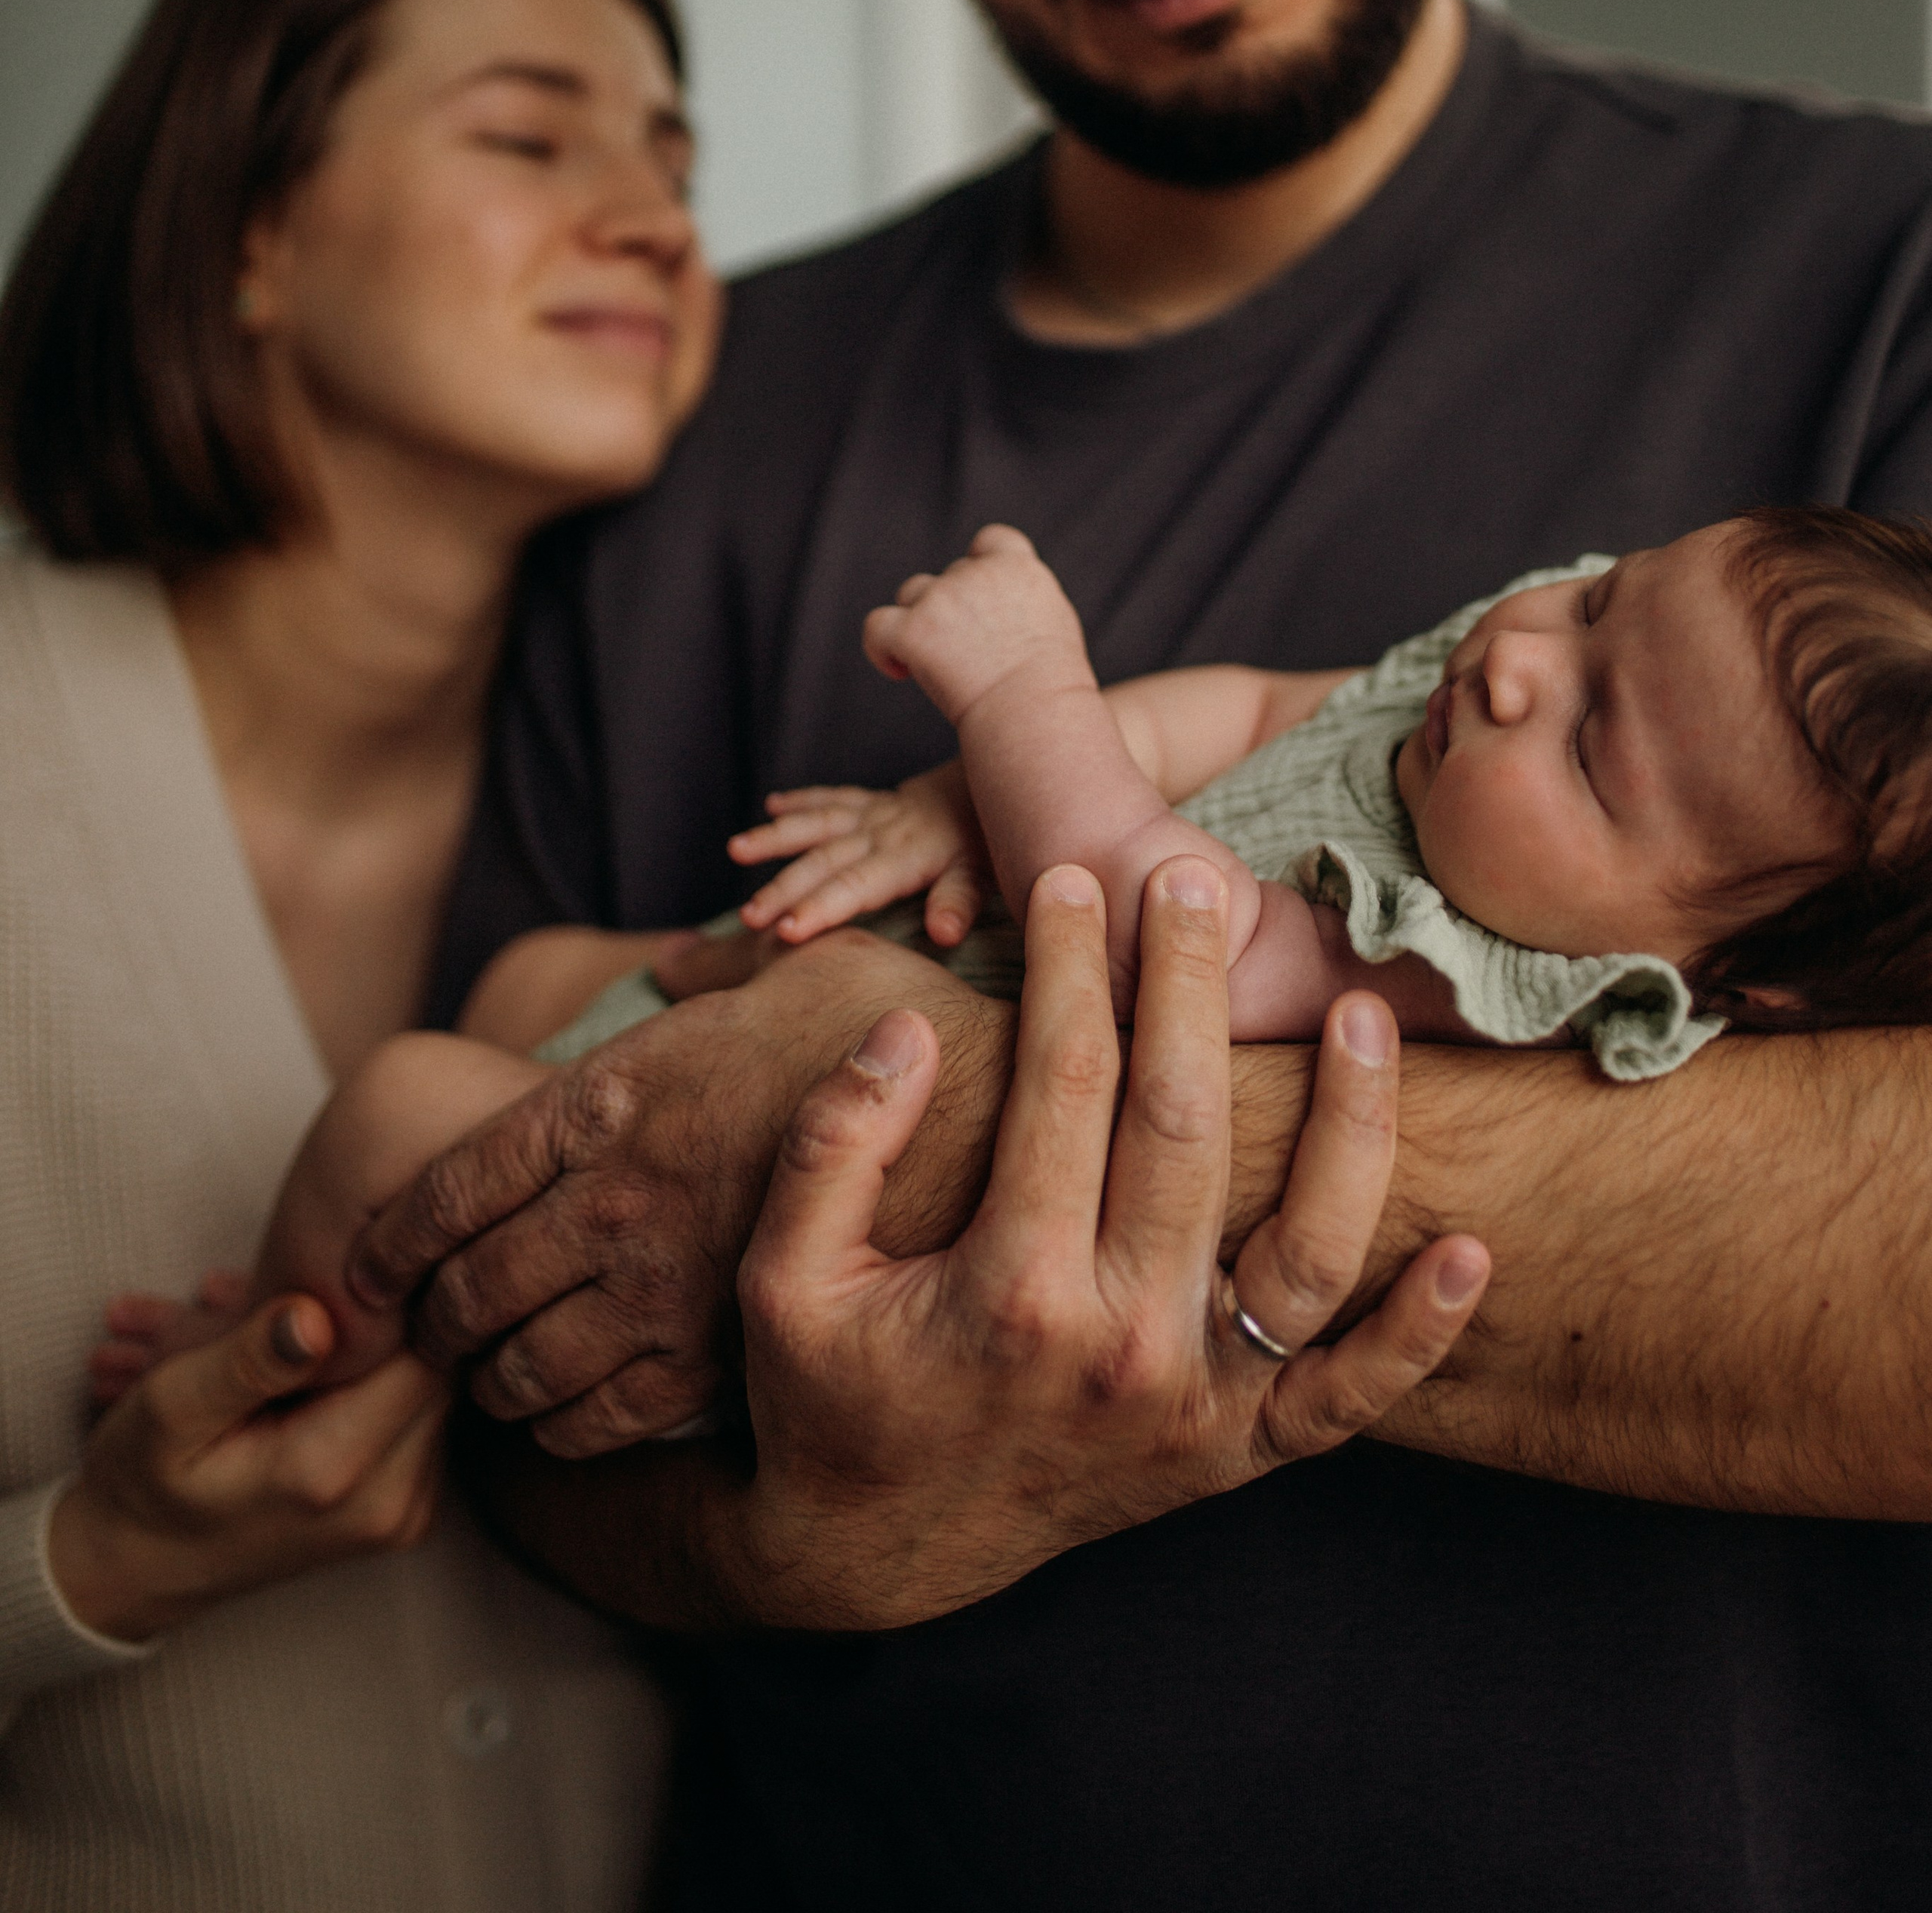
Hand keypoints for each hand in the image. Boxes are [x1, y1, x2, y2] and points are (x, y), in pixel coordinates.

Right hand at [50, 1295, 446, 1643]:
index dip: (391, 1301)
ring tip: (294, 1329)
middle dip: (379, 1321)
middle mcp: (388, 1503)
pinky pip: (414, 1417)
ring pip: (427, 1387)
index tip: (337, 1274)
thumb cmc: (146, 1483)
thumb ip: (248, 1360)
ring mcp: (404, 1513)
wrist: (142, 1567)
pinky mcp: (404, 1508)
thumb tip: (317, 1314)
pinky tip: (311, 1368)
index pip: (422, 1351)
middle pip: (434, 1367)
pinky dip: (370, 1383)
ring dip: (373, 1349)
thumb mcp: (170, 1409)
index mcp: (334, 1472)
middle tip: (308, 1293)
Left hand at [348, 933, 1016, 1454]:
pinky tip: (562, 1420)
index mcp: (607, 1099)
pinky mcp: (713, 1355)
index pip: (449, 1182)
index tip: (368, 1268)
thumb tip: (681, 963)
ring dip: (488, 1382)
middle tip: (426, 1333)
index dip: (390, 1238)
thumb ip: (714, 968)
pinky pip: (595, 1419)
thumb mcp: (792, 964)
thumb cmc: (890, 1030)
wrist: (976, 1119)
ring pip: (518, 1365)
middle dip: (430, 1323)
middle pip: (467, 1287)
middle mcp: (611, 1199)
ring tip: (489, 1380)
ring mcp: (658, 1285)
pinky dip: (559, 1431)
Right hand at [691, 858, 1488, 1629]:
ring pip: (1305, 1250)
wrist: (880, 1554)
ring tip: (1360, 1013)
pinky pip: (1350, 1399)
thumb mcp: (782, 1273)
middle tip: (1190, 877)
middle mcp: (1120, 1348)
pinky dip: (1417, 1336)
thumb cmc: (827, 1392)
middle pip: (1183, 1127)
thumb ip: (831, 1145)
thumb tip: (910, 1027)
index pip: (1060, 1085)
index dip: (1064, 968)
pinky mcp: (1236, 1456)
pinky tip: (1470, 1253)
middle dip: (1187, 986)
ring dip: (1346, 1124)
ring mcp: (1194, 1408)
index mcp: (1010, 1292)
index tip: (1065, 884)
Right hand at [729, 761, 993, 947]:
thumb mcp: (985, 872)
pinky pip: (834, 798)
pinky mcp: (877, 800)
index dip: (818, 907)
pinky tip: (772, 805)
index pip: (854, 885)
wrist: (1003, 779)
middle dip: (783, 888)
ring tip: (736, 849)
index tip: (783, 932)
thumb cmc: (991, 839)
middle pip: (824, 860)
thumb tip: (944, 933)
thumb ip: (960, 900)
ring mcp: (876, 812)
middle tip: (748, 917)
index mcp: (906, 855)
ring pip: (818, 823)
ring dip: (776, 837)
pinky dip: (803, 800)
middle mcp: (883, 830)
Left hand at [862, 523, 1091, 726]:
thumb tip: (1001, 606)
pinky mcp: (913, 629)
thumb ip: (1024, 599)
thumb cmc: (1052, 684)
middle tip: (971, 659)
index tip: (980, 599)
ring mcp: (942, 598)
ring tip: (940, 665)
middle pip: (950, 577)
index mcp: (1018, 568)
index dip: (981, 564)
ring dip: (920, 620)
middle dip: (954, 610)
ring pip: (912, 594)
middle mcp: (977, 574)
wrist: (1035, 711)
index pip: (991, 541)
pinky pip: (877, 627)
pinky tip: (900, 670)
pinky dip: (882, 647)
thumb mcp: (1054, 621)